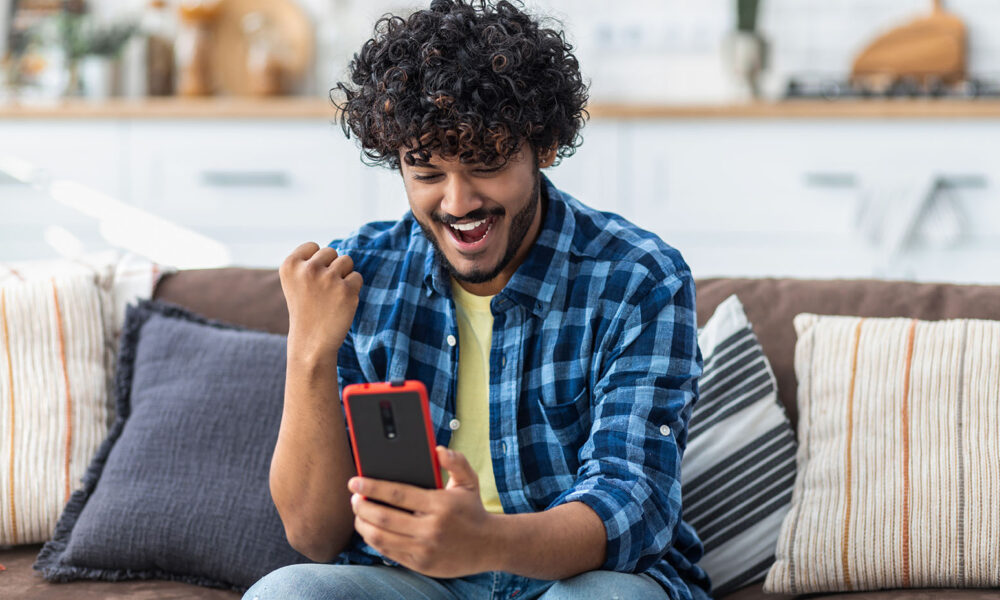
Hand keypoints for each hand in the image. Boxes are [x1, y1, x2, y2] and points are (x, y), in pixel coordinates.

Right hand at [279, 242, 362, 358]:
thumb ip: (308, 261)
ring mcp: (328, 279)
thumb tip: (337, 248)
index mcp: (290, 265)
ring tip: (332, 295)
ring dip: (344, 275)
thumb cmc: (306, 309)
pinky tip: (341, 302)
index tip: (311, 280)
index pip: (313, 246)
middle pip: (331, 251)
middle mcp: (308, 269)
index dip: (316, 262)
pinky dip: (353, 288)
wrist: (311, 342)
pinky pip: (357, 277)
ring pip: (347, 260)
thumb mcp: (295, 282)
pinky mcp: (347, 290)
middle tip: (323, 290)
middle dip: (331, 267)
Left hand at [349, 447, 498, 577]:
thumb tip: (438, 449)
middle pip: (383, 517)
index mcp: (440, 505)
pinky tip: (371, 529)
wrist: (490, 546)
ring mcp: (425, 549)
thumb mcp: (469, 481)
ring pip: (381, 538)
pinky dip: (375, 540)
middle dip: (361, 506)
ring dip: (363, 525)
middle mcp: (431, 528)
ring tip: (359, 513)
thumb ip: (455, 461)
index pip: (397, 495)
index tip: (354, 481)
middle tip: (353, 497)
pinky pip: (389, 552)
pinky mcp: (421, 564)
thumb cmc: (473, 510)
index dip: (372, 487)